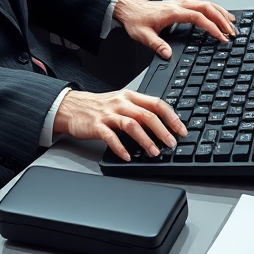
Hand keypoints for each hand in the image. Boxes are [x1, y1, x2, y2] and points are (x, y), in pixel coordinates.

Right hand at [53, 88, 185, 160]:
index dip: (171, 116)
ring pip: (132, 124)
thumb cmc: (99, 107)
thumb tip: (162, 125)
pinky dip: (120, 147)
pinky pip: (110, 136)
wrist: (71, 106)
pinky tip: (126, 156)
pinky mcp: (96, 125)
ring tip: (154, 152)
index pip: (156, 103)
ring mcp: (109, 114)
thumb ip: (139, 110)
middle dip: (162, 130)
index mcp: (130, 96)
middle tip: (172, 143)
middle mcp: (121, 103)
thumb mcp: (121, 103)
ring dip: (145, 140)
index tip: (181, 129)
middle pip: (147, 115)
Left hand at [114, 0, 236, 59]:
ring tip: (232, 24)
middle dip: (222, 20)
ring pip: (207, 4)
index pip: (198, 17)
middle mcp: (180, 4)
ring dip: (221, 13)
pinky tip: (220, 15)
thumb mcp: (143, 35)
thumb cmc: (136, 20)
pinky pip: (202, 4)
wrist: (129, 8)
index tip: (221, 37)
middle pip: (207, 8)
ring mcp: (182, 2)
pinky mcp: (181, 4)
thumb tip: (168, 55)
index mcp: (173, 12)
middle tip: (232, 33)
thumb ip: (156, 45)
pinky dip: (214, 9)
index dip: (211, 27)